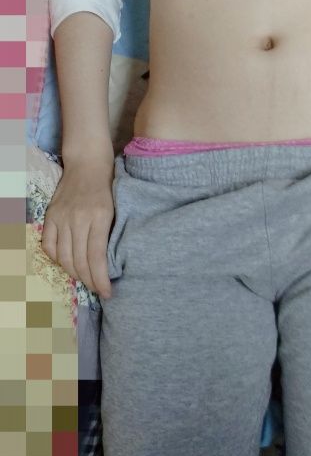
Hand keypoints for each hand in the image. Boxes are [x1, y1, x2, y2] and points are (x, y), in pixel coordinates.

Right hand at [41, 158, 114, 298]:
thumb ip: (111, 234)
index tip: (107, 293)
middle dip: (89, 281)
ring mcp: (62, 217)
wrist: (87, 163)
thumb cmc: (108, 186)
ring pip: (63, 257)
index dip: (100, 279)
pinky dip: (56, 259)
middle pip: (79, 261)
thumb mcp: (117, 209)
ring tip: (84, 280)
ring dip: (74, 273)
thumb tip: (112, 264)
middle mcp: (79, 219)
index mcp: (100, 217)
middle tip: (97, 289)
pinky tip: (66, 263)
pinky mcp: (51, 216)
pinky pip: (49, 245)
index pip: (97, 257)